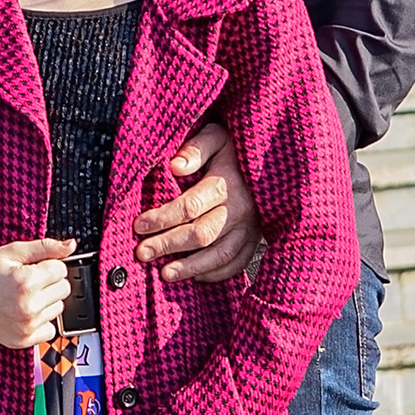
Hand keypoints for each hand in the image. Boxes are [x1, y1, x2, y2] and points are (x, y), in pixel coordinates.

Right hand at [0, 238, 72, 348]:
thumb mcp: (10, 252)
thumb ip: (44, 247)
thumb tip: (71, 245)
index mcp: (26, 281)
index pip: (61, 269)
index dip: (48, 264)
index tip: (32, 267)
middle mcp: (28, 306)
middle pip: (64, 289)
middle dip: (49, 281)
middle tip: (28, 280)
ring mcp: (26, 326)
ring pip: (59, 308)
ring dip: (46, 301)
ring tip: (23, 296)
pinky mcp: (23, 341)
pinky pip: (50, 330)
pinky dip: (41, 321)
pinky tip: (24, 312)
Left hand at [136, 127, 260, 283]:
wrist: (275, 159)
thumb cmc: (236, 147)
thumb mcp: (216, 136)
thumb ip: (195, 148)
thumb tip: (174, 166)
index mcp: (227, 183)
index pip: (189, 206)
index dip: (162, 218)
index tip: (139, 225)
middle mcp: (241, 209)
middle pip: (201, 235)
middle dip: (168, 245)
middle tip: (142, 253)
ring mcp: (251, 228)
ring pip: (220, 255)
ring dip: (191, 267)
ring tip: (165, 275)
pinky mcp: (256, 239)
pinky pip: (238, 263)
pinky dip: (217, 274)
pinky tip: (196, 277)